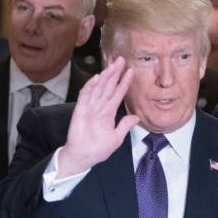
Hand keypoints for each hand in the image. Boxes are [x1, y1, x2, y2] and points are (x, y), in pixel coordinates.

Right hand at [57, 57, 138, 177]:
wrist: (83, 157)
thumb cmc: (98, 149)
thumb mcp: (116, 138)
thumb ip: (125, 126)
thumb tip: (136, 117)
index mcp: (108, 112)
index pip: (118, 94)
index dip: (124, 83)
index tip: (131, 72)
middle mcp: (100, 107)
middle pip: (108, 86)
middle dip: (114, 73)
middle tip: (121, 60)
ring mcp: (90, 107)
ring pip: (99, 88)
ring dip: (105, 76)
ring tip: (112, 65)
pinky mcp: (81, 111)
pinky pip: (85, 96)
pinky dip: (90, 87)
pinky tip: (96, 79)